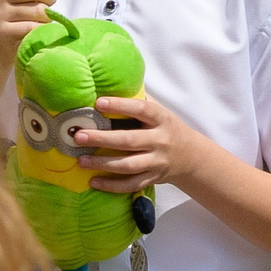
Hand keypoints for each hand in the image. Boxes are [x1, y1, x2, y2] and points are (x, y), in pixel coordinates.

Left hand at [68, 92, 210, 193]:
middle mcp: (160, 141)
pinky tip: (93, 181)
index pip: (141, 110)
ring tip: (81, 160)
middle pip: (129, 140)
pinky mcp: (152, 178)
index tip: (98, 103)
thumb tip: (108, 85)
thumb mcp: (159, 112)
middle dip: (102, 139)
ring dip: (103, 163)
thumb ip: (138, 101)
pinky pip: (130, 184)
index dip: (120, 106)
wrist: (191, 156)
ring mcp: (156, 162)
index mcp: (161, 119)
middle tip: (79, 136)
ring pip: (128, 165)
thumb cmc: (166, 128)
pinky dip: (111, 185)